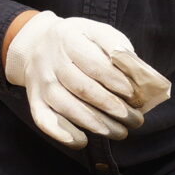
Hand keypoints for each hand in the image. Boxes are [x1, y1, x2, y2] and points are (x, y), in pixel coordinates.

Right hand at [1, 11, 172, 147]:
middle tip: (135, 120)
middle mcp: (49, 60)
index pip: (93, 63)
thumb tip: (140, 75)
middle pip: (81, 88)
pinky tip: (82, 141)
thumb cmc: (80, 40)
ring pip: (66, 106)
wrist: (38, 44)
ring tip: (120, 132)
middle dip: (111, 106)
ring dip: (95, 124)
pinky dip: (62, 133)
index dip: (114, 80)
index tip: (132, 94)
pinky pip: (44, 120)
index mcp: (68, 38)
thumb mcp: (98, 32)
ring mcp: (40, 82)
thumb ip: (118, 49)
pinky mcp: (34, 100)